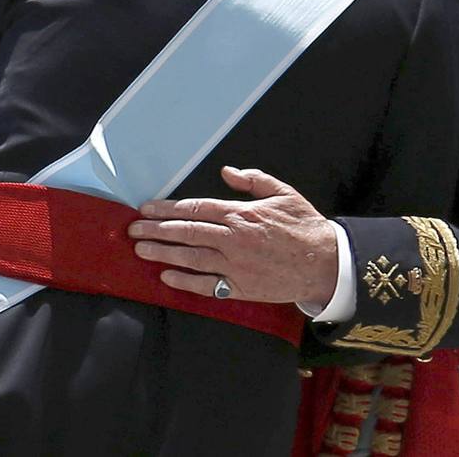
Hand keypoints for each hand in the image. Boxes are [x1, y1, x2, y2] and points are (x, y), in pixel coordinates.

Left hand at [127, 166, 338, 306]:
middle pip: (185, 232)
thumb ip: (252, 180)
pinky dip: (185, 281)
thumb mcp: (282, 192)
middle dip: (155, 230)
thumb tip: (226, 171)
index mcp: (240, 214)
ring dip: (162, 253)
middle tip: (131, 230)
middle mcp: (233, 238)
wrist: (327, 262)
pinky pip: (207, 285)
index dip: (166, 209)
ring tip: (140, 250)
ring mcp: (236, 264)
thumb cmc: (304, 225)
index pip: (194, 208)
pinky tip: (166, 276)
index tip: (146, 210)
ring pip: (191, 258)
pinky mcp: (241, 287)